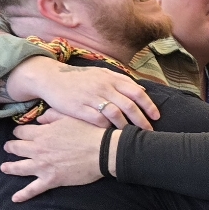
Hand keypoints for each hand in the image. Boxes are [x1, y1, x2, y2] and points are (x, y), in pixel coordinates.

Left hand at [1, 111, 105, 201]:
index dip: (19, 131)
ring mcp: (43, 166)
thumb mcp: (69, 116)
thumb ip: (51, 116)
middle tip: (9, 147)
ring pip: (19, 167)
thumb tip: (39, 118)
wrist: (102, 150)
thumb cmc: (88, 131)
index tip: (19, 132)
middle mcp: (38, 150)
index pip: (22, 132)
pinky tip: (15, 198)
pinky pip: (33, 189)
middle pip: (16, 148)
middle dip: (11, 147)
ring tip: (4, 168)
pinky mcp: (51, 180)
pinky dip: (23, 194)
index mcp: (42, 134)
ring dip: (9, 167)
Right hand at [7, 56, 158, 129]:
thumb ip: (121, 81)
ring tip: (130, 135)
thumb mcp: (102, 74)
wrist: (51, 78)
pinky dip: (107, 128)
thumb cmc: (80, 78)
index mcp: (111, 78)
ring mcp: (91, 97)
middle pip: (129, 105)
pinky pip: (98, 120)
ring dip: (126, 126)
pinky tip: (112, 134)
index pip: (136, 92)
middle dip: (142, 120)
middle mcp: (104, 86)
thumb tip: (142, 89)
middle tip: (148, 131)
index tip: (156, 116)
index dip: (148, 105)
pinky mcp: (79, 108)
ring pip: (115, 113)